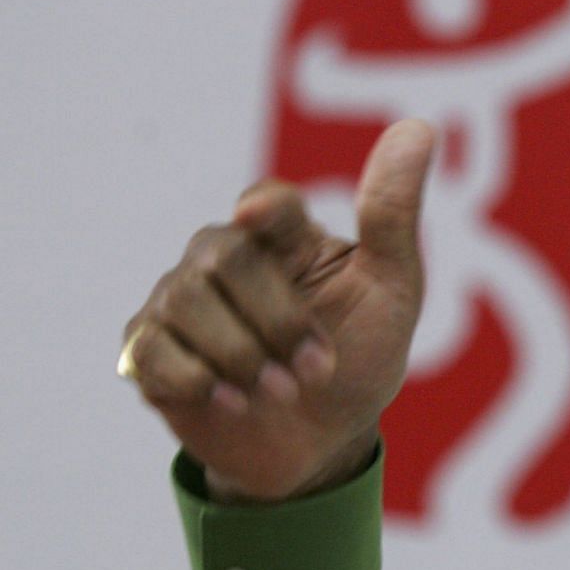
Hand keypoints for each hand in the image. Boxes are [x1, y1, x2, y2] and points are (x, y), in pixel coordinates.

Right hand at [120, 119, 435, 501]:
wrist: (322, 442)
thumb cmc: (359, 356)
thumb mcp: (393, 291)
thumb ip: (393, 216)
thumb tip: (419, 127)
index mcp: (283, 238)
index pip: (266, 203)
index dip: (264, 207)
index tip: (263, 216)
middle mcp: (223, 260)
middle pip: (224, 257)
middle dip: (275, 320)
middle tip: (316, 367)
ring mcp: (180, 304)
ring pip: (184, 303)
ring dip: (242, 356)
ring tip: (282, 392)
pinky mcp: (150, 353)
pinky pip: (151, 349)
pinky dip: (196, 379)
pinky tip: (232, 402)